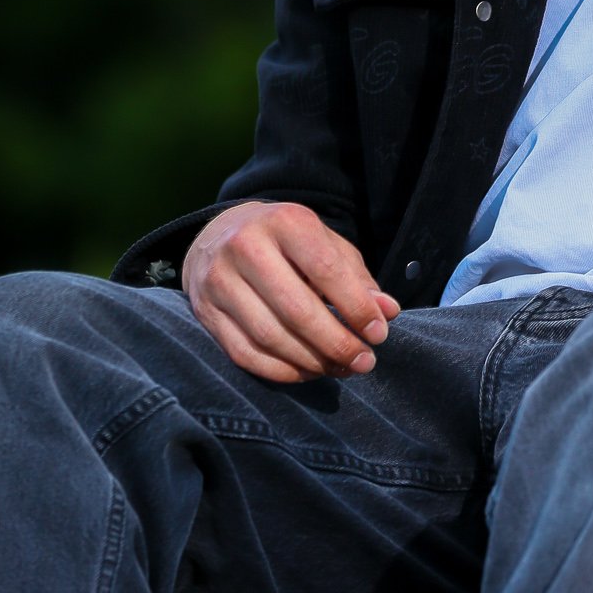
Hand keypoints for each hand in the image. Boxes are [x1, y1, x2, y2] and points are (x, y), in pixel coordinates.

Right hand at [182, 199, 401, 383]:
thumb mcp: (325, 245)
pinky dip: (281, 371)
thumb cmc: (286, 242)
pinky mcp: (205, 311)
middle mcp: (245, 246)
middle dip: (336, 343)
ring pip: (269, 336)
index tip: (379, 334)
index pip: (326, 270)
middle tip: (364, 362)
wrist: (220, 235)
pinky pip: (245, 354)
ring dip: (311, 361)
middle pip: (295, 309)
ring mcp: (219, 280)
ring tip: (340, 368)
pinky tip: (307, 371)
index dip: (356, 307)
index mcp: (284, 221)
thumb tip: (387, 312)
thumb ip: (356, 278)